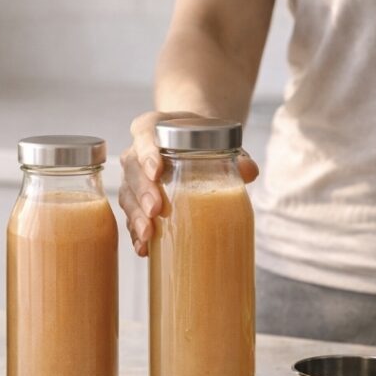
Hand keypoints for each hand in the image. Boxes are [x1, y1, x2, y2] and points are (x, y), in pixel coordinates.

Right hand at [118, 111, 259, 256]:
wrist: (195, 145)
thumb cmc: (204, 140)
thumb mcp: (221, 140)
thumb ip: (237, 154)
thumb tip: (248, 171)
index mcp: (153, 127)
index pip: (144, 133)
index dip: (147, 152)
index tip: (157, 170)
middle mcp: (138, 151)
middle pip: (132, 168)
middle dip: (143, 191)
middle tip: (156, 209)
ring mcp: (134, 178)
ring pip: (127, 194)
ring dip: (135, 215)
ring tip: (148, 234)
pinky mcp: (135, 201)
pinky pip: (130, 216)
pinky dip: (135, 232)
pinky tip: (144, 247)